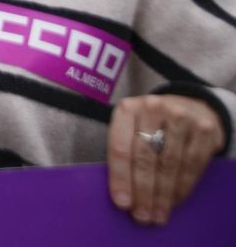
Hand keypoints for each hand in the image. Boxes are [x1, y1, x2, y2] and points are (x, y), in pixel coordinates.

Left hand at [108, 93, 225, 224]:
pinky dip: (182, 187)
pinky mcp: (204, 129)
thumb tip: (123, 195)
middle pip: (145, 158)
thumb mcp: (131, 128)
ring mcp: (180, 117)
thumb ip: (125, 152)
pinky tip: (175, 201)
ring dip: (163, 195)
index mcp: (127, 109)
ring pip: (169, 165)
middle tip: (142, 216)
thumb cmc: (151, 124)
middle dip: (143, 192)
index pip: (120, 147)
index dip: (121, 178)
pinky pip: (192, 165)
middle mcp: (152, 108)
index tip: (122, 204)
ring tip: (158, 214)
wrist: (189, 107)